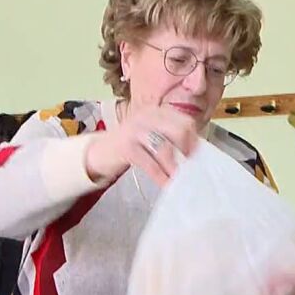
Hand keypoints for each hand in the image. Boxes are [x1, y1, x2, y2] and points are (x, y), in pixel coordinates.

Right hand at [84, 104, 198, 185]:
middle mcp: (147, 116)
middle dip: (186, 151)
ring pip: (165, 147)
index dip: (193, 139)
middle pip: (179, 130)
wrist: (100, 152)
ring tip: (179, 178)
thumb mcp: (151, 134)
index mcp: (156, 111)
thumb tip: (194, 152)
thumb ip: (169, 137)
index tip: (194, 155)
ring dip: (175, 166)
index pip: (184, 121)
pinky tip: (165, 183)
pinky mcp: (126, 147)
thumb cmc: (131, 145)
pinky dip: (160, 175)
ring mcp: (135, 130)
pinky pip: (150, 163)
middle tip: (188, 166)